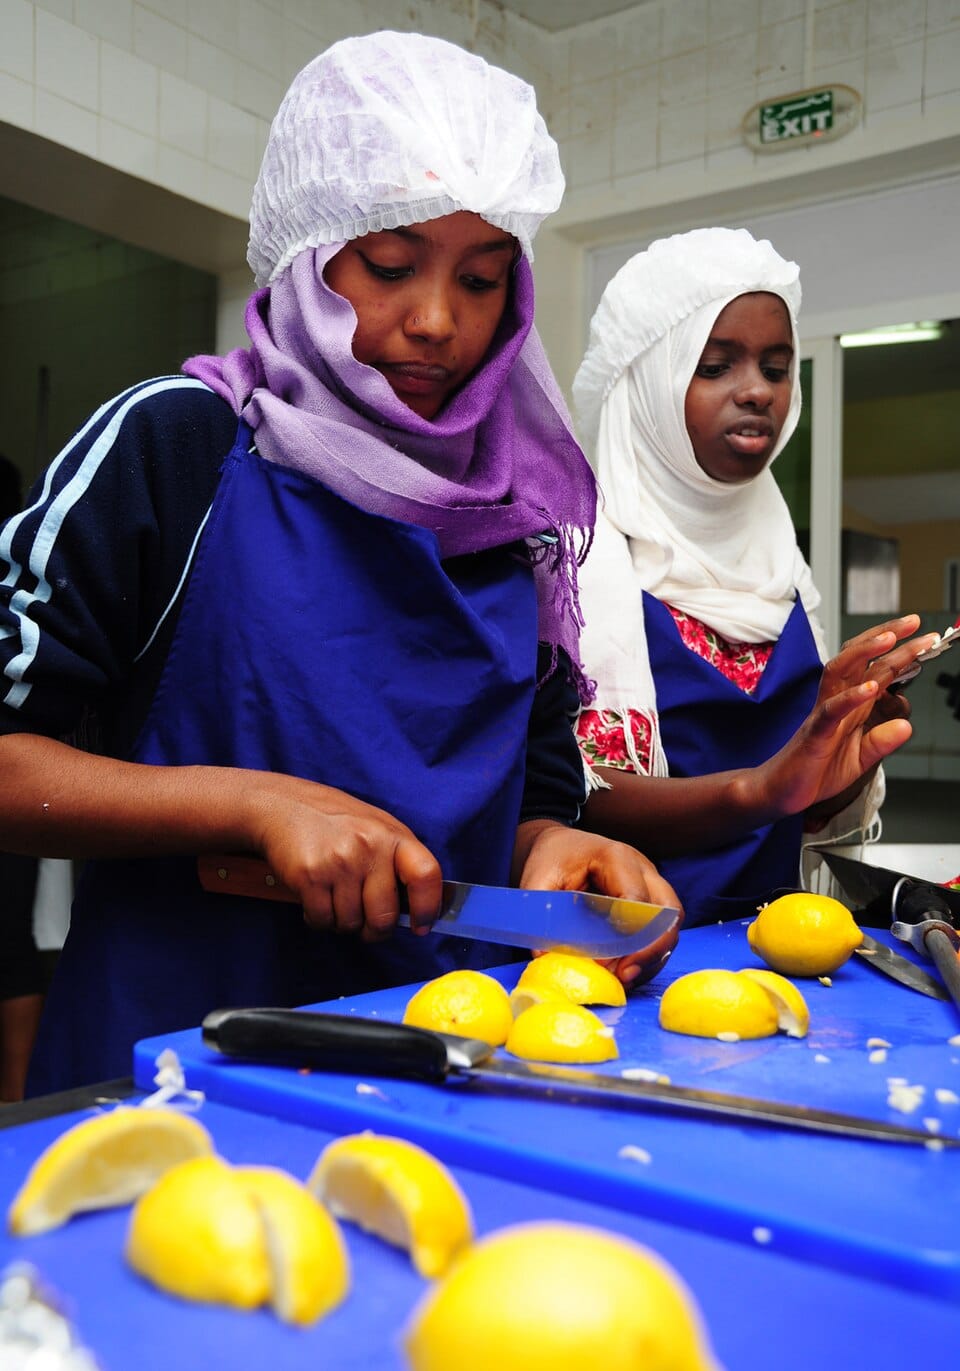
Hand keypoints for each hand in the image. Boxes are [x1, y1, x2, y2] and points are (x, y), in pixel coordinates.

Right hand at [246, 776, 441, 940]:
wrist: (285, 806)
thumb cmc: (337, 822)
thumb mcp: (378, 829)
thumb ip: (398, 863)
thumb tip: (415, 910)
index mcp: (393, 835)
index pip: (426, 875)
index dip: (428, 907)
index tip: (422, 925)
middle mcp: (369, 847)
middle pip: (384, 917)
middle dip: (374, 930)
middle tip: (366, 923)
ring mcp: (338, 862)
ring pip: (350, 924)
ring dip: (343, 922)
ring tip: (335, 899)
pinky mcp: (309, 876)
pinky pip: (322, 920)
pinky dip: (319, 919)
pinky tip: (316, 899)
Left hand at [514, 820, 682, 989]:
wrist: (560, 845)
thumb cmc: (552, 859)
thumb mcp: (538, 882)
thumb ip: (541, 916)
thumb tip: (547, 958)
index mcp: (617, 858)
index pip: (638, 899)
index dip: (627, 935)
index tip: (606, 963)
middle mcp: (643, 869)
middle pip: (669, 912)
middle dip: (652, 949)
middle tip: (625, 975)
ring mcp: (651, 884)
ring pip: (670, 926)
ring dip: (652, 957)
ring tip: (623, 978)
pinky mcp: (650, 901)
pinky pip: (661, 932)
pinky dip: (648, 955)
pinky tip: (625, 972)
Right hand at [758, 615, 934, 821]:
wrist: (780, 792)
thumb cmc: (814, 771)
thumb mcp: (860, 759)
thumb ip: (882, 742)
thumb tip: (907, 727)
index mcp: (850, 706)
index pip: (878, 670)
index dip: (903, 652)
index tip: (926, 638)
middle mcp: (837, 701)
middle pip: (858, 657)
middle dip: (886, 636)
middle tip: (913, 621)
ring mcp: (824, 713)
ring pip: (841, 671)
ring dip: (865, 652)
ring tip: (890, 640)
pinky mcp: (815, 732)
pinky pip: (832, 709)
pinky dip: (851, 697)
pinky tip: (871, 688)